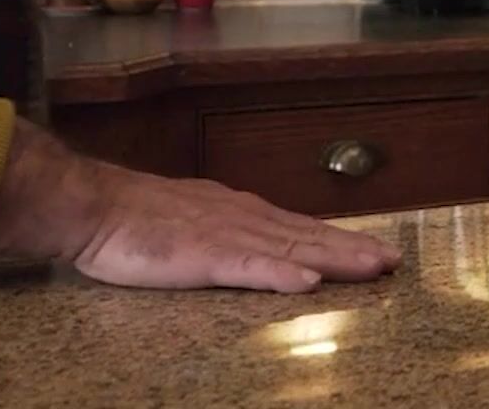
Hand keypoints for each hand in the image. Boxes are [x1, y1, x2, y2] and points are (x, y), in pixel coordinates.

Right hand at [0, 119, 400, 292]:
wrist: (94, 206)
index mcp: (242, 215)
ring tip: (372, 267)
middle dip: (354, 250)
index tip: (376, 252)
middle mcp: (244, 220)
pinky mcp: (203, 256)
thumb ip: (231, 237)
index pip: (301, 231)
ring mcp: (227, 237)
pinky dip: (280, 273)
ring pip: (292, 250)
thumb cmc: (136, 220)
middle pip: (309, 238)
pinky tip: (307, 281)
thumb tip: (263, 249)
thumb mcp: (196, 223)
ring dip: (335, 259)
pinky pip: (248, 267)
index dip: (341, 242)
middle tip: (393, 261)